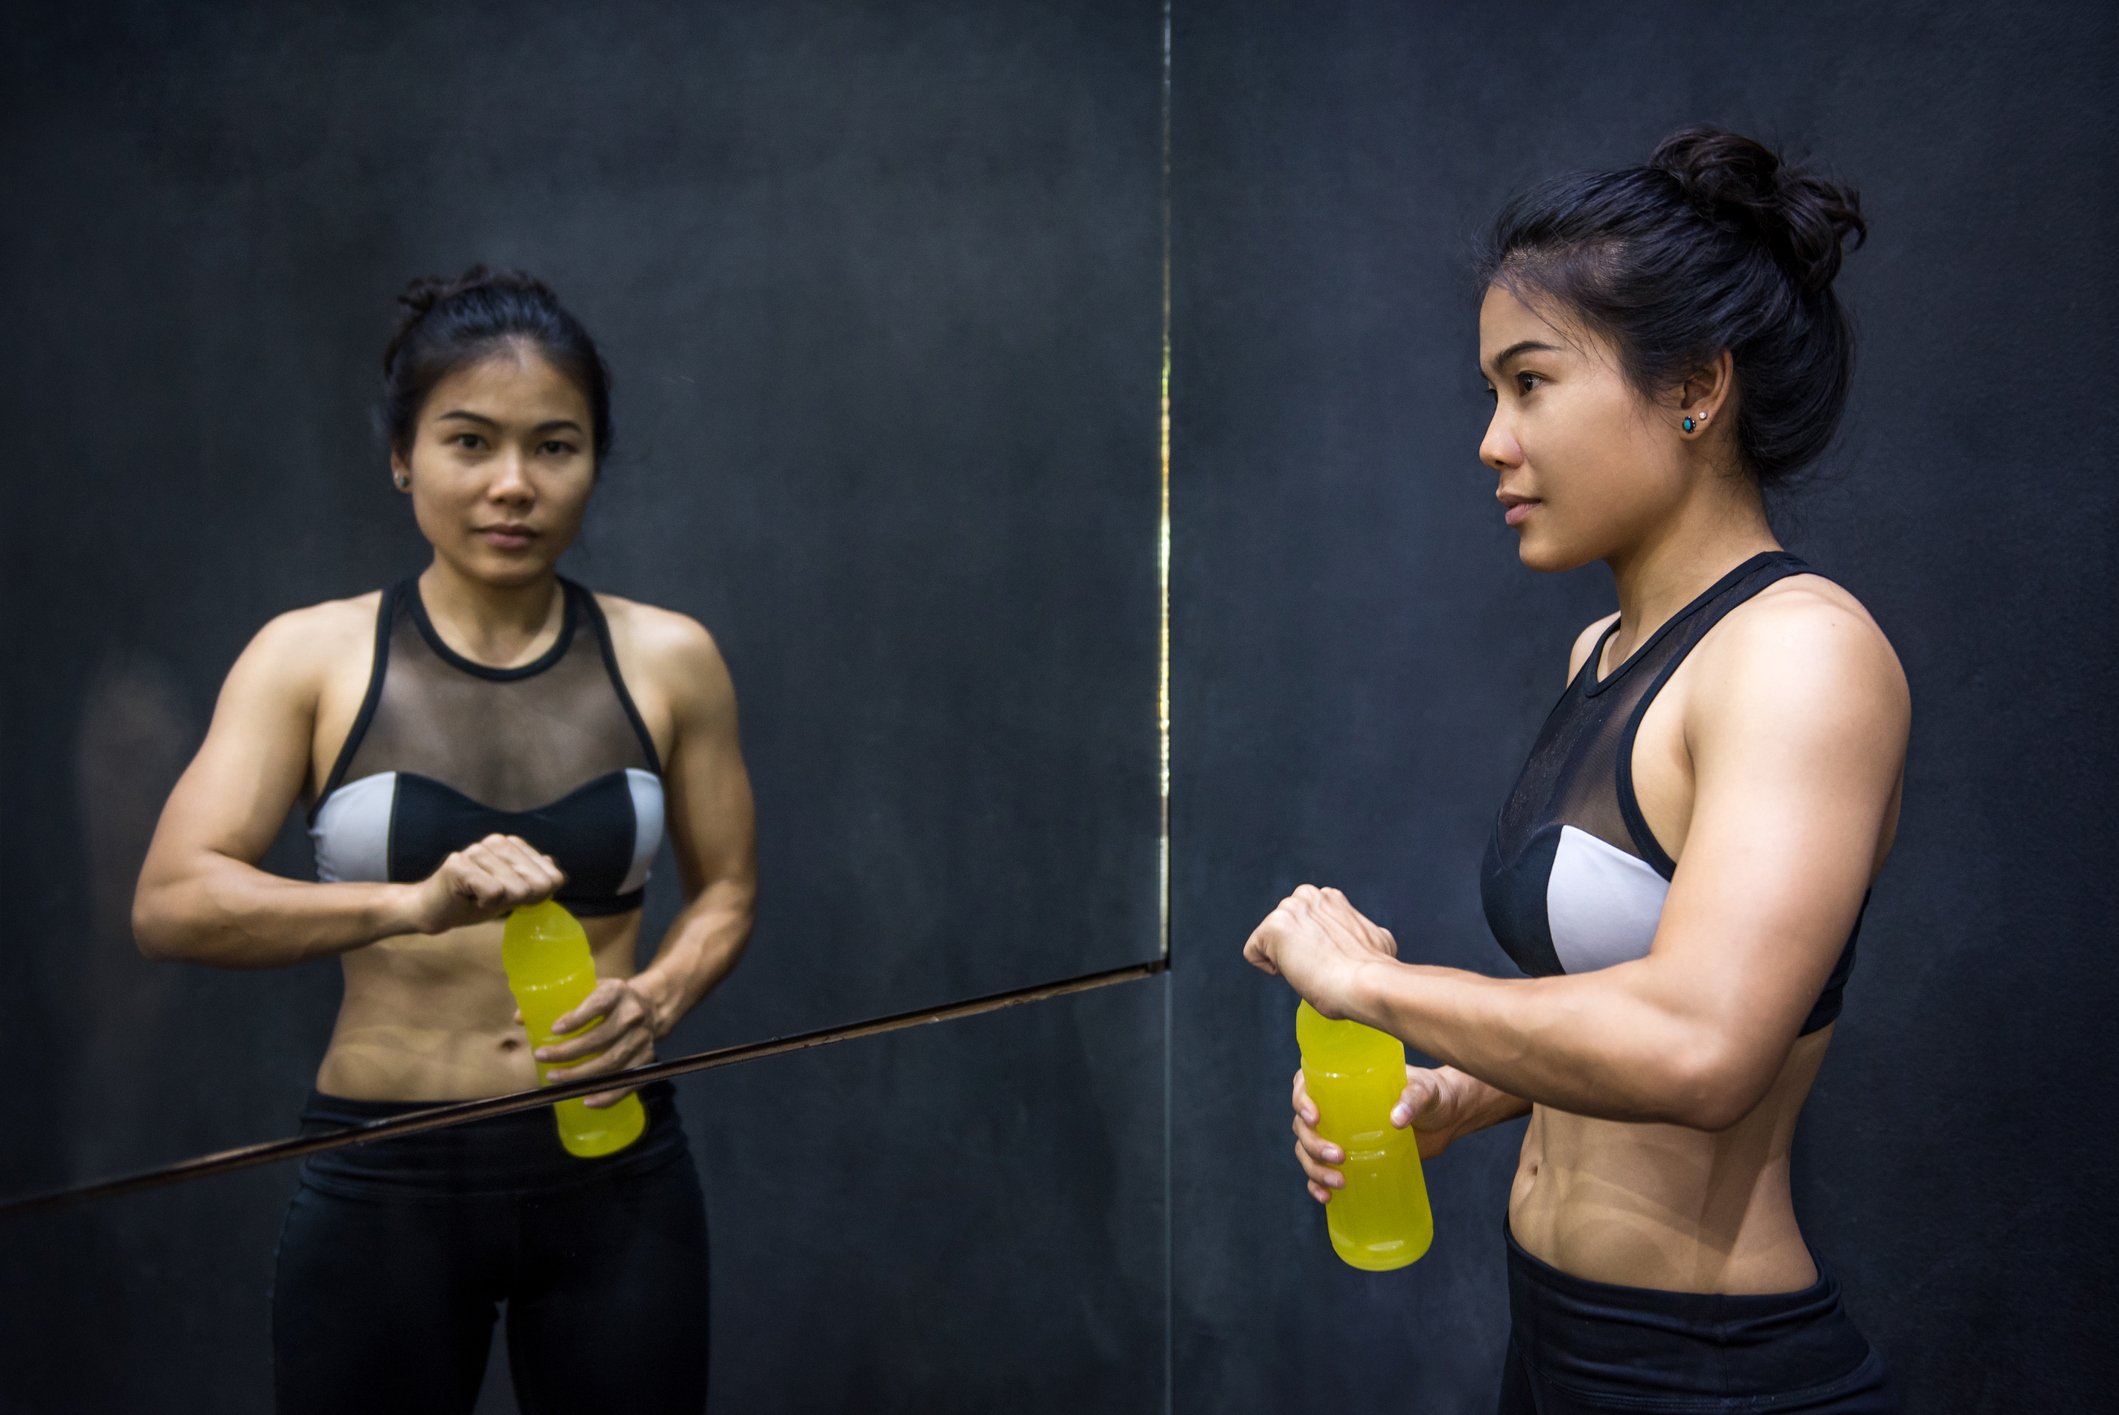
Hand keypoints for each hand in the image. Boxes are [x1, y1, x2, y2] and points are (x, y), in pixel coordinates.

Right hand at [403, 834, 565, 934]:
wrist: (434, 910)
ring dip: (498, 902)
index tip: (510, 896)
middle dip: (518, 900)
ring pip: (515, 888)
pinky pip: (494, 892)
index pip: (551, 876)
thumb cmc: (474, 900)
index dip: (536, 896)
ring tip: (478, 896)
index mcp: (513, 845)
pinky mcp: (459, 865)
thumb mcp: (512, 893)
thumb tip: (558, 874)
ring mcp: (477, 850)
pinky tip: (468, 897)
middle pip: (536, 884)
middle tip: (491, 898)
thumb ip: (535, 881)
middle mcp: (497, 842)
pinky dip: (484, 903)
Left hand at [531, 977, 658, 1108]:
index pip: (597, 1004)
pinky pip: (627, 1082)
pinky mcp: (647, 1059)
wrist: (650, 1007)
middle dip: (568, 1052)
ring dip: (580, 1074)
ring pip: (610, 1062)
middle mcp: (633, 1015)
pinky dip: (607, 1095)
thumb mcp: (589, 989)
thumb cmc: (608, 1000)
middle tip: (541, 1056)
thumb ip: (557, 1001)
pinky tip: (586, 1099)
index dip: (576, 1018)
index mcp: (617, 992)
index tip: (553, 1030)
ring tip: (554, 1077)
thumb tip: (520, 1018)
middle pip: (600, 1038)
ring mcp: (642, 1039)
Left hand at [1241, 884, 1396, 1019]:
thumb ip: (1358, 931)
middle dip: (1296, 949)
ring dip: (1284, 959)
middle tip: (1320, 966)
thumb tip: (1362, 944)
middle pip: (1284, 929)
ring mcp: (1288, 909)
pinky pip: (1254, 953)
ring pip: (1269, 941)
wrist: (1366, 982)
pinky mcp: (1273, 928)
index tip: (1329, 959)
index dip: (1313, 945)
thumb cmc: (1374, 969)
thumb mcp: (1375, 938)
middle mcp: (1307, 895)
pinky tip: (1294, 972)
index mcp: (1329, 898)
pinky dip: (1269, 968)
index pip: (1304, 921)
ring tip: (1311, 969)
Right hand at [1291, 1064, 1465, 1204]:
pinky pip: (1320, 1173)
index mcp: (1342, 1081)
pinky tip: (1326, 1197)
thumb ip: (1413, 1098)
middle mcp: (1333, 1107)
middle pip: (1303, 1126)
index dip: (1301, 1101)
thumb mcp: (1425, 1090)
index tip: (1314, 1118)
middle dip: (1313, 1144)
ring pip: (1307, 1151)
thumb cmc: (1433, 1094)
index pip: (1305, 1085)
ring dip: (1314, 1168)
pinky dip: (1317, 1185)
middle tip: (1338, 1156)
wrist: (1448, 1119)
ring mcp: (1339, 1134)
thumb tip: (1397, 1119)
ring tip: (1340, 1182)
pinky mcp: (1350, 1158)